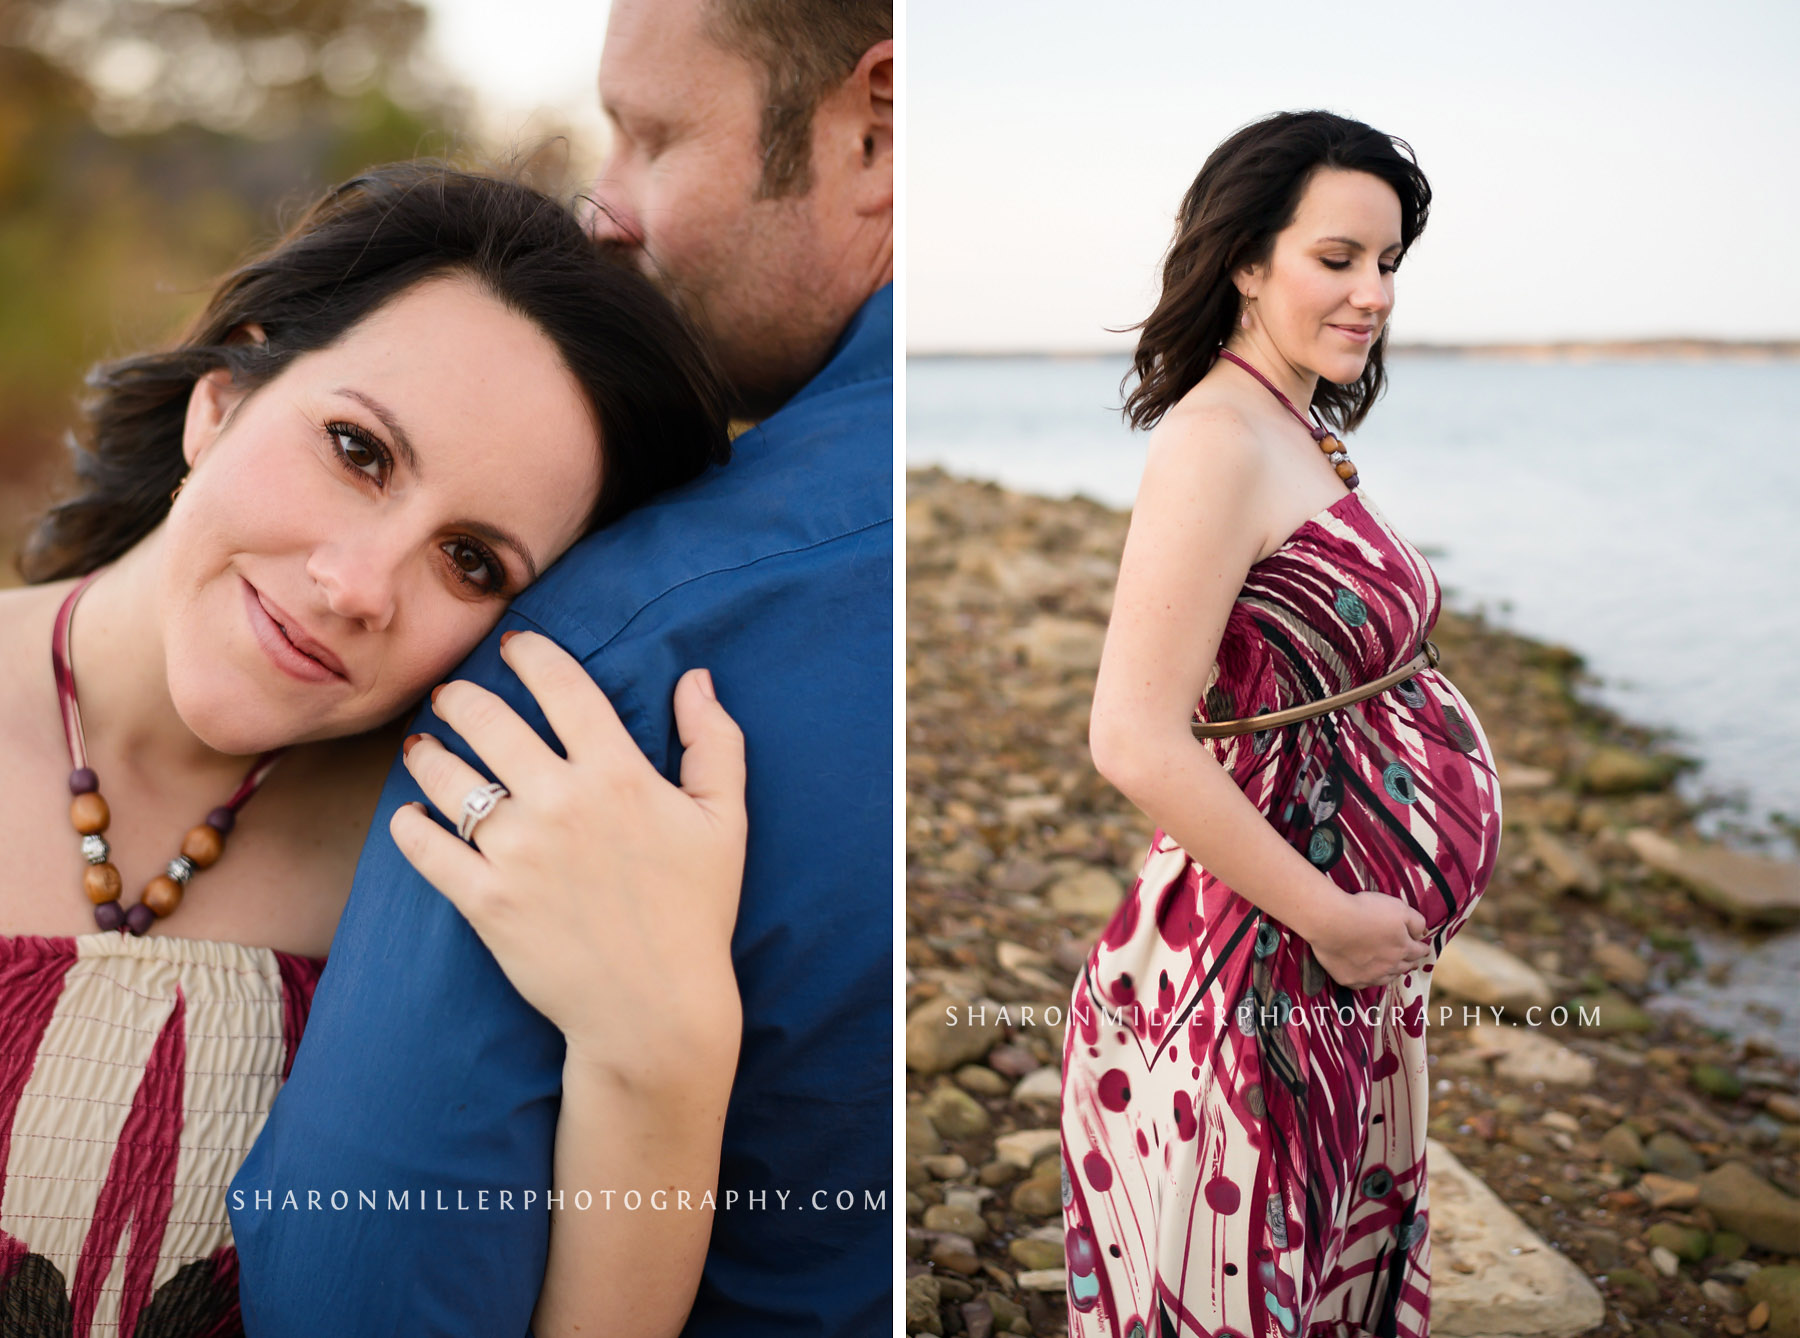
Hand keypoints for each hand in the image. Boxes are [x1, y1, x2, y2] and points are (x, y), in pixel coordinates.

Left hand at [391, 630, 747, 1090]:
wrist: (654, 1010)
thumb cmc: (696, 912)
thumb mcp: (725, 820)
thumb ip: (716, 742)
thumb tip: (696, 679)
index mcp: (618, 775)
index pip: (563, 687)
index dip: (532, 654)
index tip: (514, 645)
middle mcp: (561, 804)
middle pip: (489, 720)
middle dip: (462, 696)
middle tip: (452, 694)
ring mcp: (517, 854)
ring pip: (449, 777)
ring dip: (428, 752)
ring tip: (424, 746)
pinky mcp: (484, 902)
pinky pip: (427, 849)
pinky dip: (409, 825)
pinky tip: (410, 814)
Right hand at [1301, 885, 1431, 992]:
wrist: (1331, 922)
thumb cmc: (1365, 911)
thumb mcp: (1399, 908)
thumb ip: (1416, 921)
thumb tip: (1422, 933)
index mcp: (1403, 948)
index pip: (1420, 951)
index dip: (1422, 947)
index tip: (1423, 946)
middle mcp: (1389, 966)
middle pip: (1405, 967)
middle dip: (1409, 962)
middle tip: (1411, 960)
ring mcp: (1369, 975)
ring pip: (1386, 978)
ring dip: (1391, 973)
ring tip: (1392, 970)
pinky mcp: (1350, 979)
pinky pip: (1364, 984)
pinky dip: (1368, 979)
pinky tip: (1368, 976)